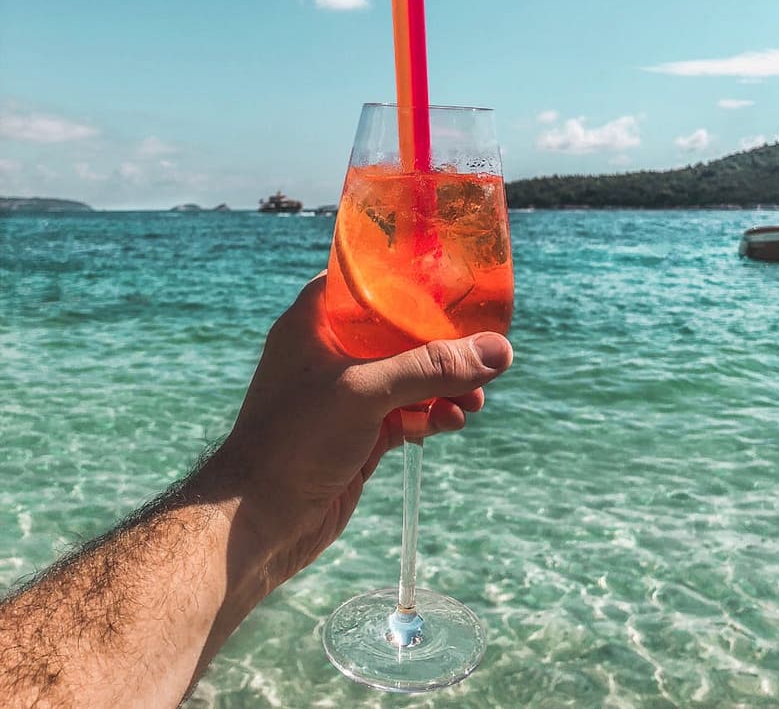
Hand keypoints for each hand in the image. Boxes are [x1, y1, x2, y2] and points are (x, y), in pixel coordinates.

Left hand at [211, 273, 511, 588]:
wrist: (258, 521)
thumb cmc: (295, 440)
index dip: (406, 278)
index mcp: (314, 322)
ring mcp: (344, 395)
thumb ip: (431, 369)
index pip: (363, 279)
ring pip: (407, 376)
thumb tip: (500, 350)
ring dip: (443, 385)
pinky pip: (406, 414)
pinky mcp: (358, 434)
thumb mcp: (365, 391)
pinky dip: (431, 416)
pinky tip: (453, 422)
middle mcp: (329, 352)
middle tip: (481, 352)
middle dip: (441, 343)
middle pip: (397, 331)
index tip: (450, 279)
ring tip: (474, 399)